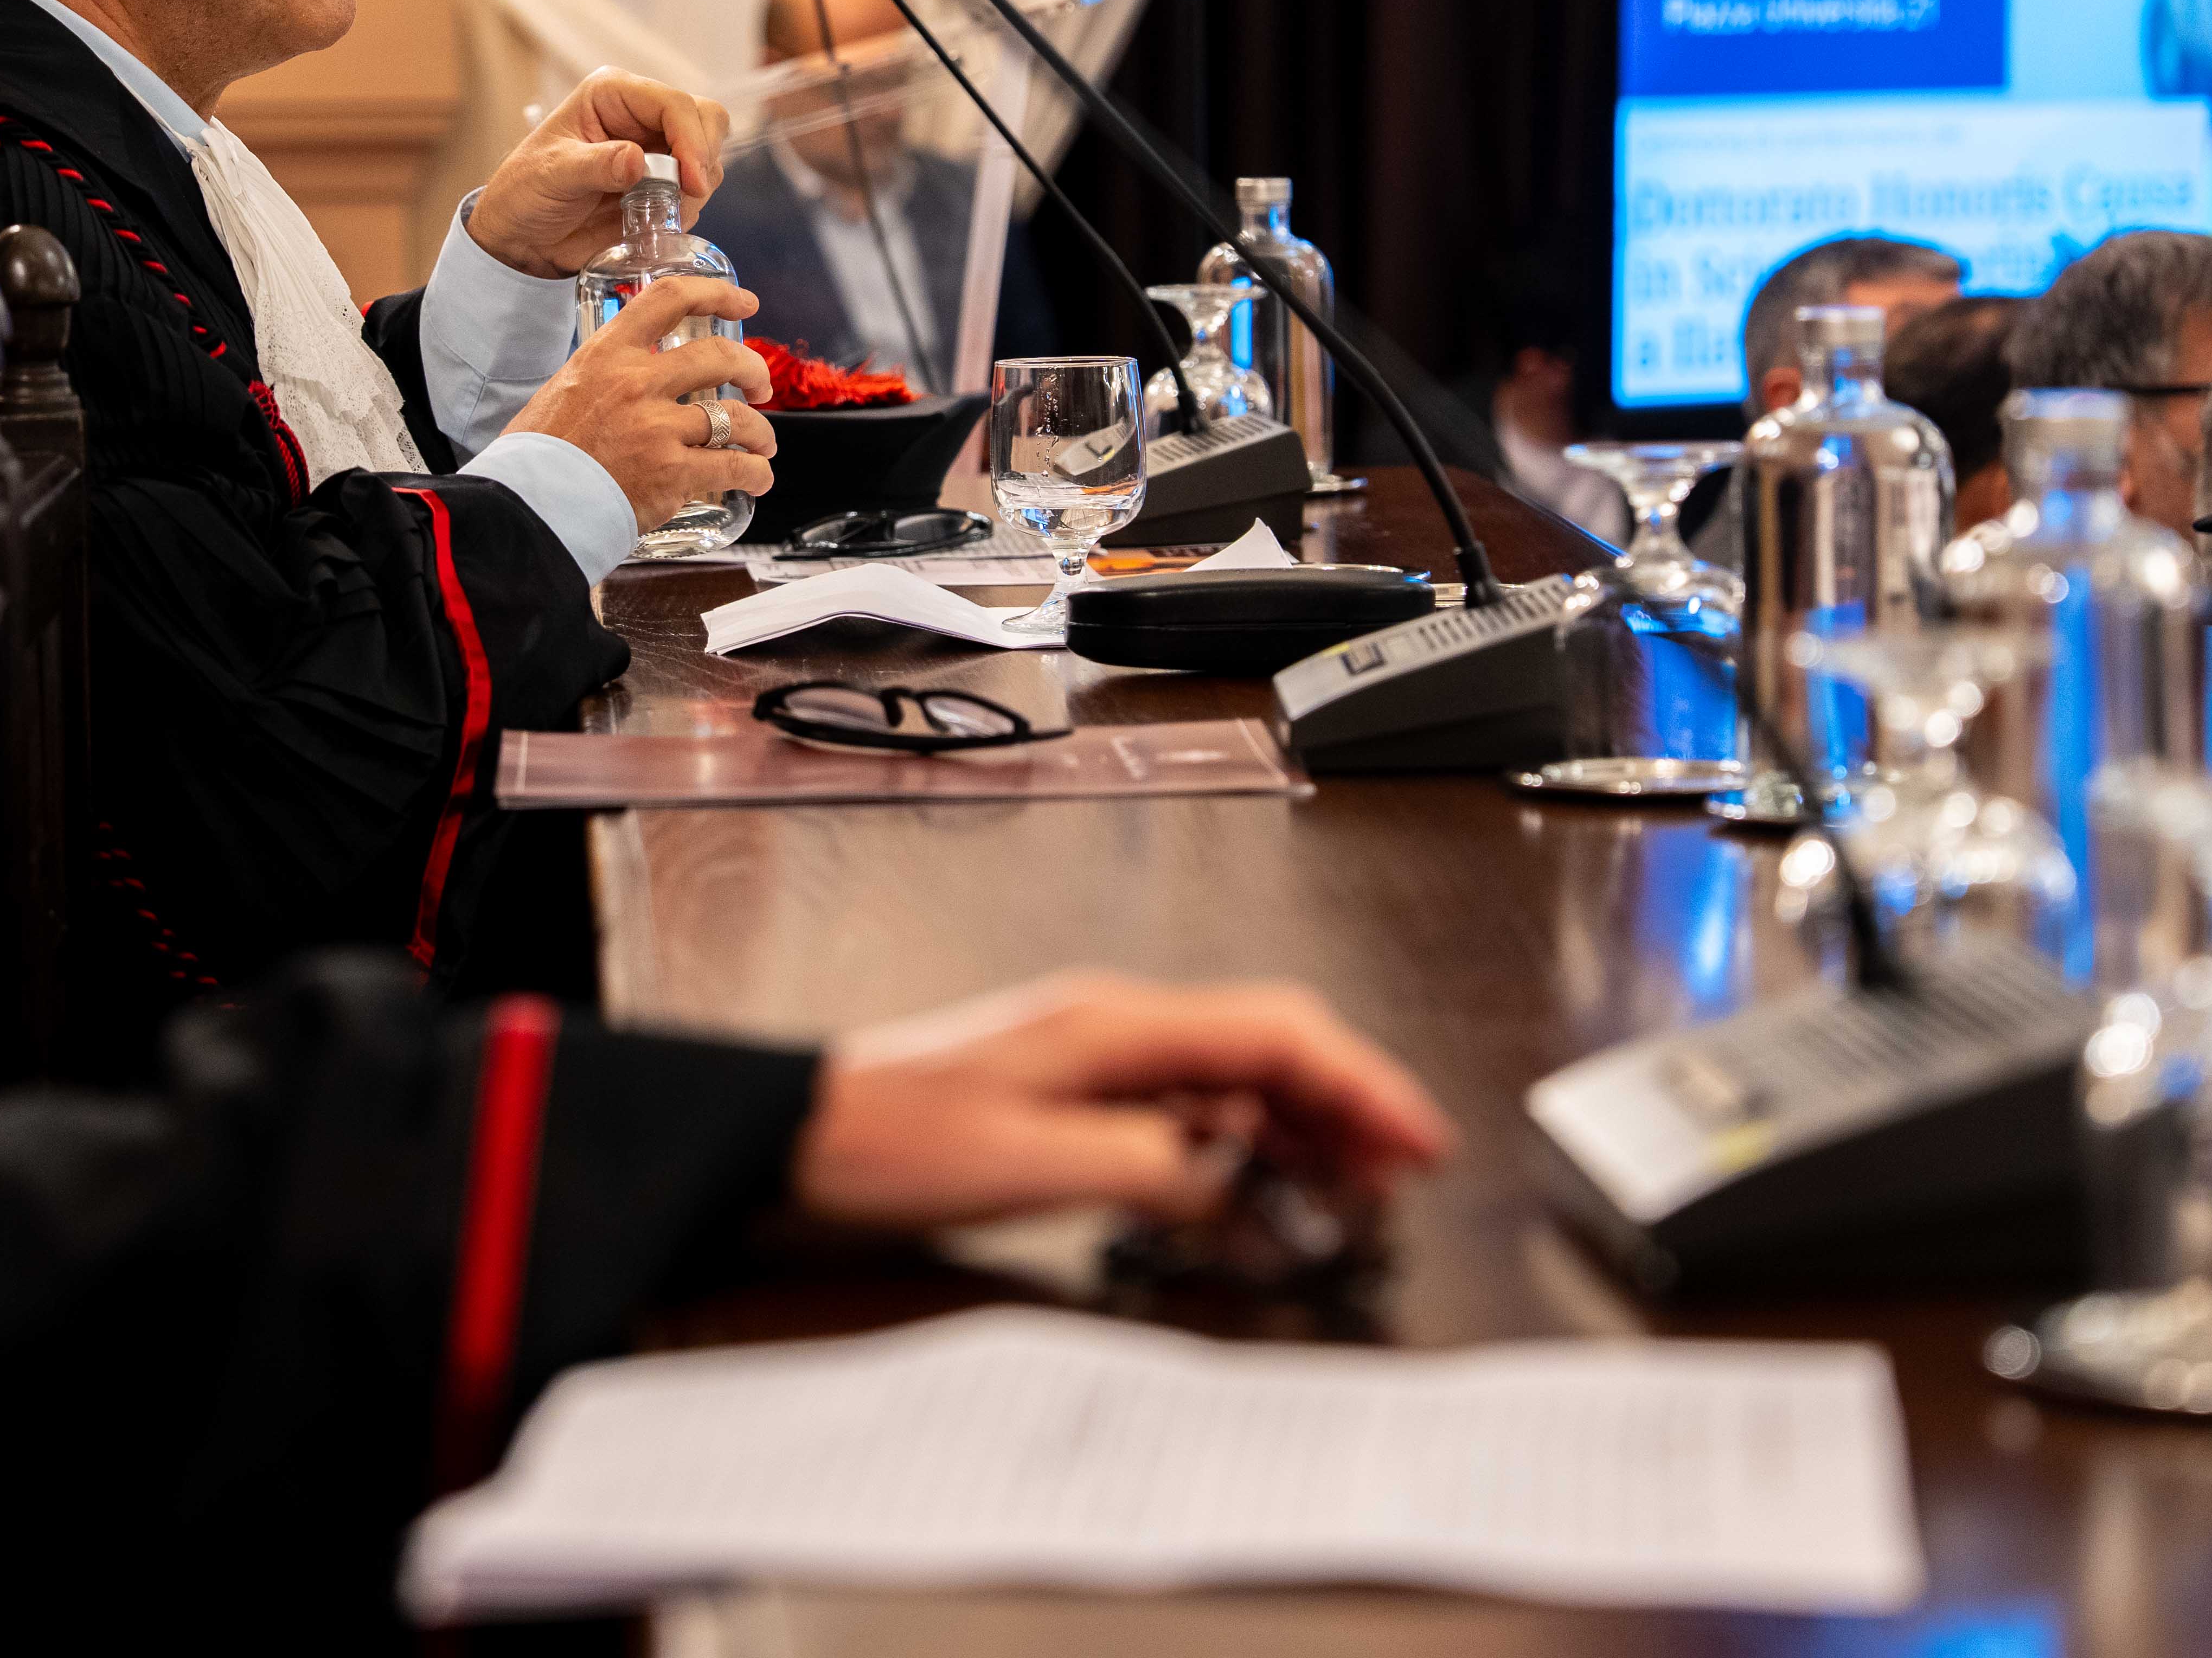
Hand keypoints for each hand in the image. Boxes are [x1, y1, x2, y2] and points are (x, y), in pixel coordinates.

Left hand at [466, 70, 733, 278]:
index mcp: (613, 95)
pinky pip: (697, 191)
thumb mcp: (551, 175)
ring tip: (658, 215)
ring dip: (696, 189)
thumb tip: (639, 160)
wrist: (522, 236)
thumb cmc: (525, 192)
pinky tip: (656, 223)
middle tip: (688, 195)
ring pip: (708, 157)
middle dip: (703, 159)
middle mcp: (641, 115)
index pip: (673, 103)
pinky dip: (688, 208)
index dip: (691, 139)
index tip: (691, 181)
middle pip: (705, 120)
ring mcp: (656, 149)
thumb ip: (595, 166)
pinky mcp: (663, 182)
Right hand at [501, 274, 777, 532]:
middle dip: (752, 369)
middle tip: (759, 385)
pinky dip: (754, 473)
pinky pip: (734, 466)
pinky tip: (756, 478)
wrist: (527, 506)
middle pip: (720, 355)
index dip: (715, 293)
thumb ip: (600, 381)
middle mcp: (636, 383)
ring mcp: (657, 427)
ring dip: (760, 431)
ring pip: (735, 417)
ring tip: (761, 444)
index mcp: (606, 355)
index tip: (743, 300)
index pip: (668, 299)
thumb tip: (620, 386)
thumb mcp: (561, 392)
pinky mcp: (672, 473)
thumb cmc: (536, 457)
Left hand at [789, 972, 1453, 1230]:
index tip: (1415, 1139)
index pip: (1276, 1033)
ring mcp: (1095, 1056)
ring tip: (1345, 1188)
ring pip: (1233, 1078)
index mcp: (1114, 1023)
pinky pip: (1186, 1108)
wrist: (796, 1135)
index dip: (1360, 1083)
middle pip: (1267, 1047)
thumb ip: (1146, 1168)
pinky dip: (1237, 1145)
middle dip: (1346, 1106)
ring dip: (1298, 1128)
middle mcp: (1114, 1026)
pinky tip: (1250, 1187)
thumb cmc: (887, 1137)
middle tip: (1397, 1175)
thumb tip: (1238, 1182)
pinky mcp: (1074, 1094)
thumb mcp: (1028, 1163)